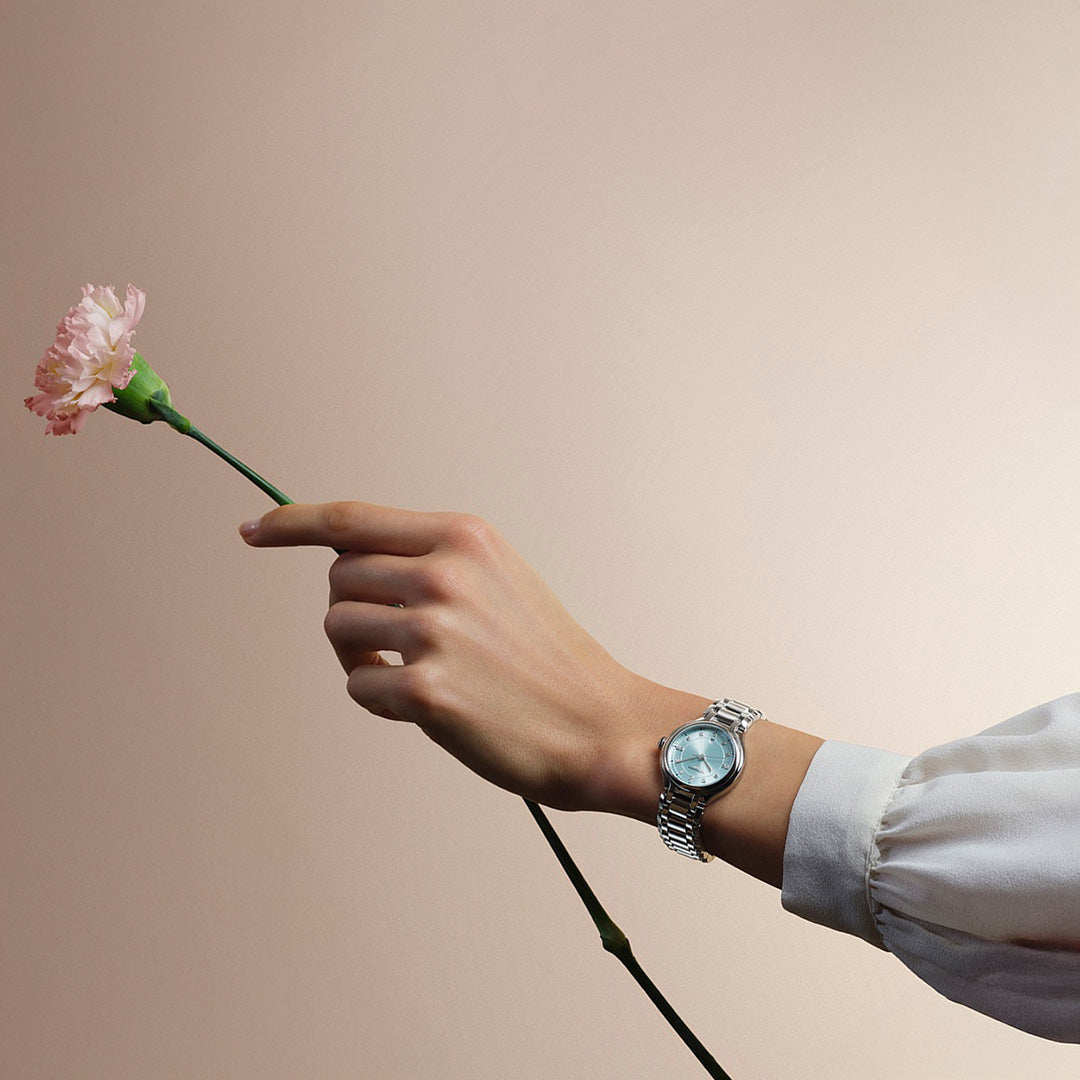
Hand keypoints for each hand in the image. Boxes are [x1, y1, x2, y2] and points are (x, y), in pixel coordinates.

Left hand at [239, 501, 700, 814]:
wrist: (601, 724)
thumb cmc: (548, 657)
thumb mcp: (499, 579)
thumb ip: (432, 560)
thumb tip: (347, 563)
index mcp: (463, 536)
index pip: (352, 518)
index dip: (292, 522)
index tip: (252, 530)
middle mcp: (444, 572)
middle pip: (338, 578)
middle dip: (352, 610)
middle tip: (394, 643)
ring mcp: (434, 629)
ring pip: (338, 629)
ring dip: (360, 655)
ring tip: (412, 675)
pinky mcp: (425, 691)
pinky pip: (357, 684)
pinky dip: (377, 700)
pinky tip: (422, 709)